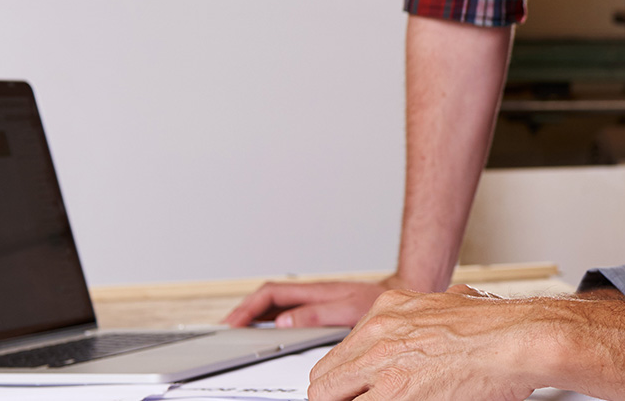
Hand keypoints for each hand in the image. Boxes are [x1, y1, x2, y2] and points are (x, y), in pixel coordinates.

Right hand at [222, 279, 392, 328]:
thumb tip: (284, 321)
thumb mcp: (347, 309)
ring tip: (236, 331)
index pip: (270, 294)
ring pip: (274, 306)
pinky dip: (268, 322)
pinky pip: (285, 314)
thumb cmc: (377, 301)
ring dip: (253, 316)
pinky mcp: (317, 310)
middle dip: (242, 312)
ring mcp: (311, 302)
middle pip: (266, 299)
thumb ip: (316, 314)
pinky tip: (264, 333)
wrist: (399, 293)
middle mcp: (309, 295)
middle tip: (225, 329)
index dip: (247, 308)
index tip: (232, 322)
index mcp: (312, 292)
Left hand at [305, 286, 548, 400]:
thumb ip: (432, 313)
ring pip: (328, 396)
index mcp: (389, 309)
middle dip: (337, 396)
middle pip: (325, 377)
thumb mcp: (455, 301)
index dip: (346, 378)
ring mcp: (382, 363)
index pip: (342, 352)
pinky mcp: (395, 393)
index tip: (353, 390)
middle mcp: (378, 332)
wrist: (520, 338)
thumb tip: (449, 307)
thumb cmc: (501, 325)